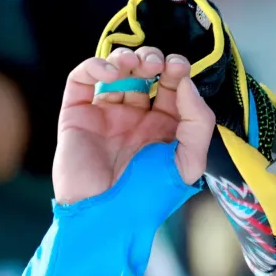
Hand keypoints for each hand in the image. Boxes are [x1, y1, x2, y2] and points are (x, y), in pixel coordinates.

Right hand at [53, 46, 214, 204]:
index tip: (179, 66)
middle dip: (152, 60)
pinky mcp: (77, 115)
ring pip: (115, 72)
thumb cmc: (148, 196)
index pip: (173, 88)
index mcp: (164, 129)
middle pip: (145, 75)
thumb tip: (187, 82)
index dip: (176, 71)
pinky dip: (94, 67)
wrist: (104, 217)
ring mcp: (106, 115)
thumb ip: (197, 121)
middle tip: (156, 62)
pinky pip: (82, 81)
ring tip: (133, 63)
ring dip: (125, 59)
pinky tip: (110, 73)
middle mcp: (136, 119)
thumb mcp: (188, 162)